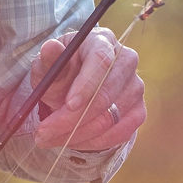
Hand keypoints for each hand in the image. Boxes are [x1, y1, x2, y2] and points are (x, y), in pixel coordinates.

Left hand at [31, 26, 144, 150]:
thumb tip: (50, 48)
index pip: (101, 61)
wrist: (73, 86)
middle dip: (73, 119)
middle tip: (43, 133)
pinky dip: (93, 142)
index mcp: (102, 40)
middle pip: (106, 94)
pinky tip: (72, 141)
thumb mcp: (48, 64)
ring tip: (49, 138)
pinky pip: (120, 133)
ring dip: (78, 134)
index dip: (86, 85)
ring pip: (111, 118)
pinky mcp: (138, 110)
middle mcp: (125, 60)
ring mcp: (136, 86)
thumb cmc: (60, 70)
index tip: (68, 105)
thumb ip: (48, 59)